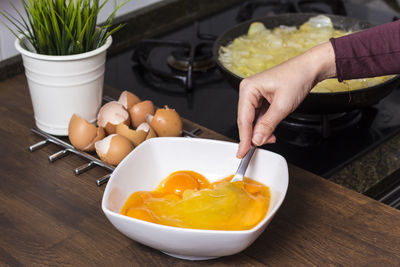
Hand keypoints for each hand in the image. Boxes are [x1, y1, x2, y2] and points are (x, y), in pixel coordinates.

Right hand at [236, 42, 335, 157]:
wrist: (310, 68)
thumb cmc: (297, 77)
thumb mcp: (282, 106)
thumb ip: (267, 125)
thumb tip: (257, 139)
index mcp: (248, 88)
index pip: (243, 119)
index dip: (244, 138)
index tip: (243, 152)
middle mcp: (248, 90)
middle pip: (245, 120)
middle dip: (253, 135)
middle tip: (257, 149)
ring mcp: (255, 94)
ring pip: (252, 120)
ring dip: (260, 131)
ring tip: (269, 138)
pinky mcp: (262, 98)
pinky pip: (259, 116)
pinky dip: (264, 125)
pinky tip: (269, 132)